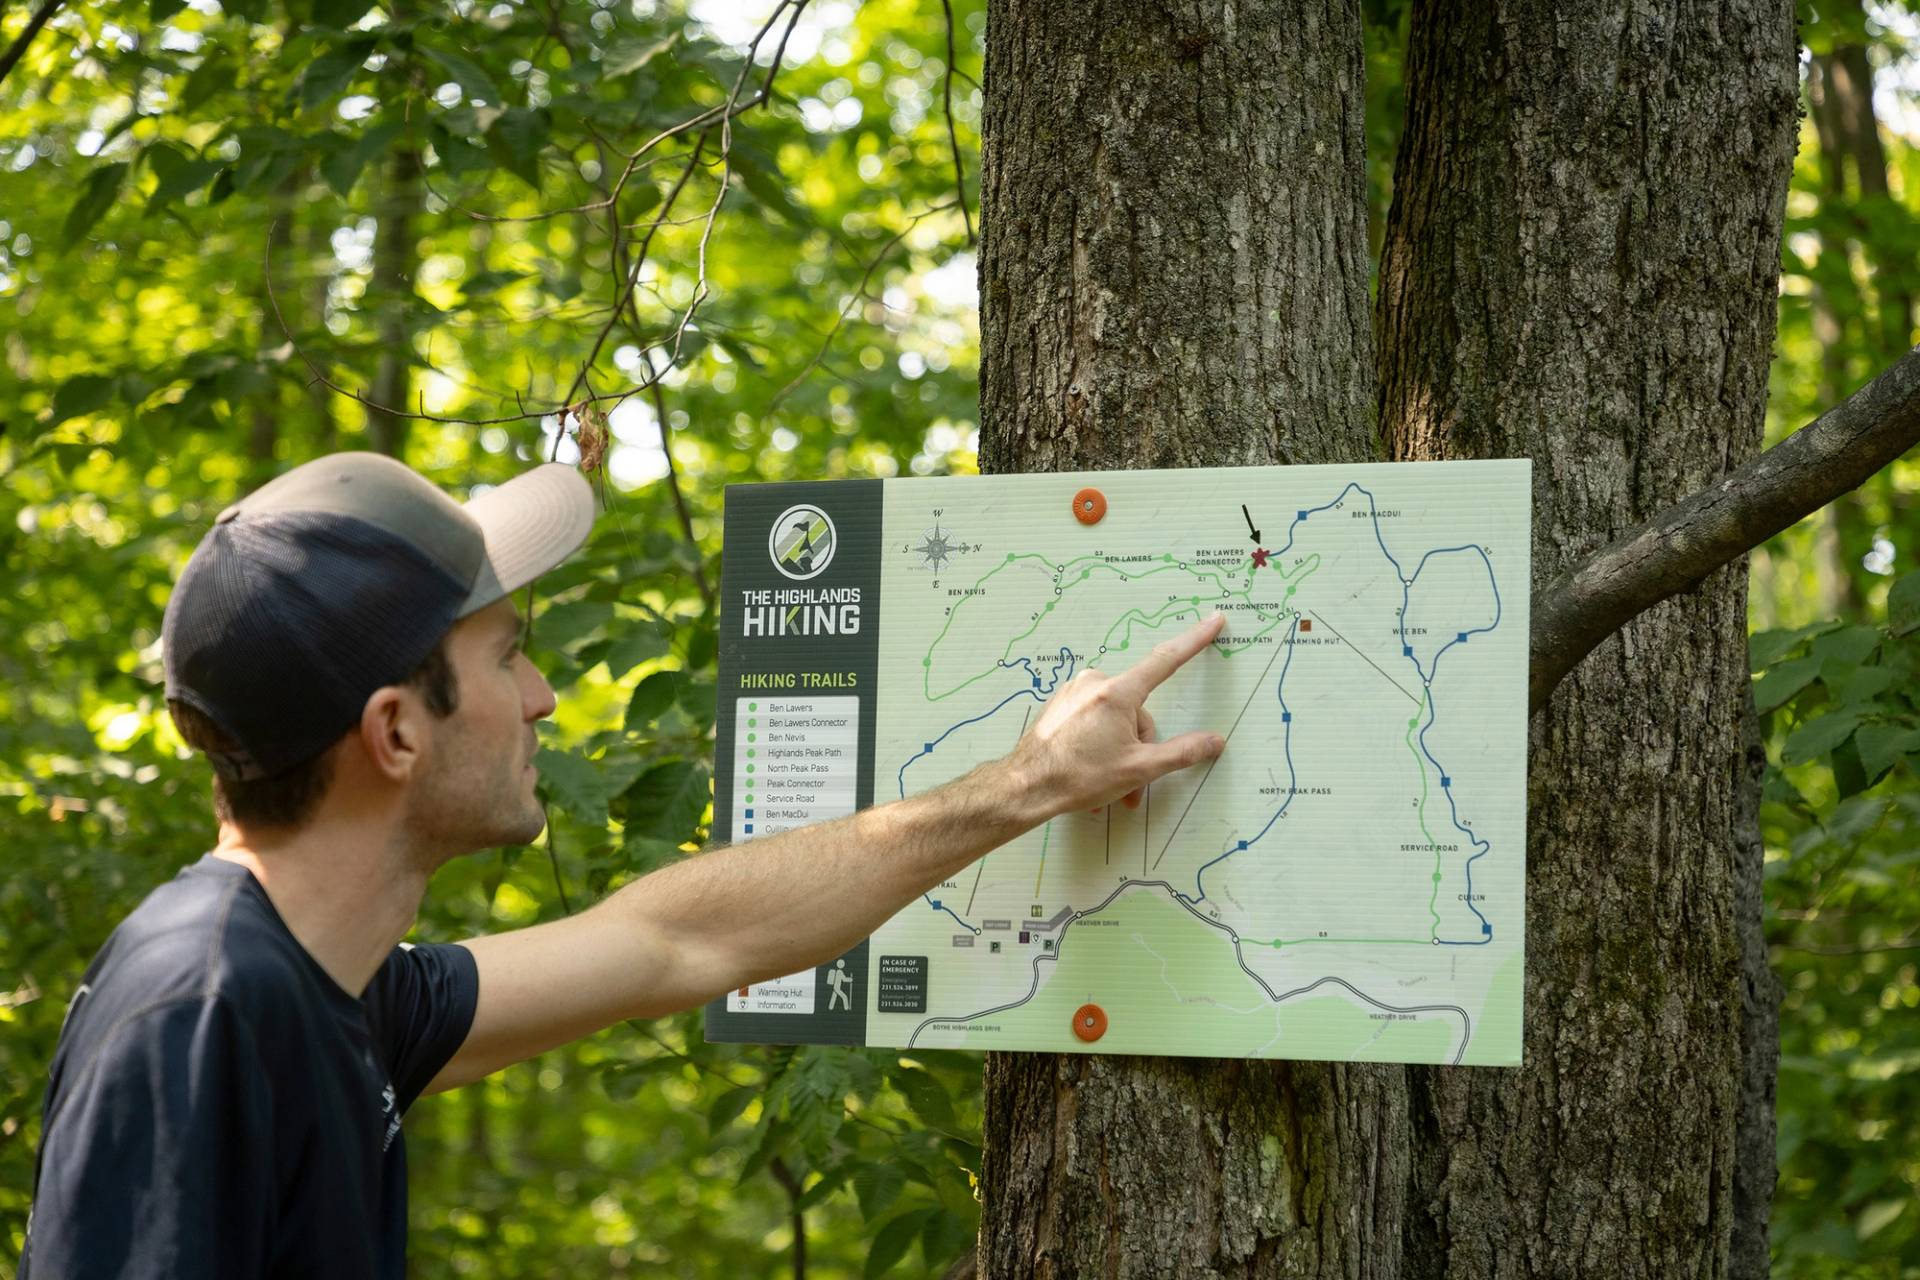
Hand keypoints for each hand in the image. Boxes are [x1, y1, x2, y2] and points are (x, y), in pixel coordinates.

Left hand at [1006, 613, 1227, 819]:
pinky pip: (1094, 719)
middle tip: (1133, 785)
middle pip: (1138, 711)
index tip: (1213, 620)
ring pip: (1116, 718)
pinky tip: (1091, 772)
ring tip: (1109, 786)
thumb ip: (1182, 752)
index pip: (1166, 660)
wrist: (1026, 787)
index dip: (1194, 640)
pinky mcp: (1062, 703)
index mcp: (1118, 692)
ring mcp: (1075, 691)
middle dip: (1140, 747)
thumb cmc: (1079, 777)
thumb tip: (1215, 741)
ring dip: (1119, 751)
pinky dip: (1099, 744)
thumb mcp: (1139, 769)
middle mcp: (1095, 683)